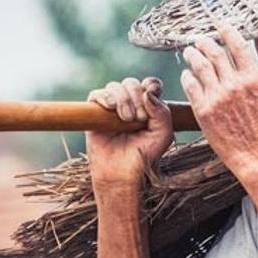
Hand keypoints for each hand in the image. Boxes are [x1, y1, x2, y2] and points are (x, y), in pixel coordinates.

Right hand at [86, 76, 172, 191]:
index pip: (150, 84)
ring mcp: (112, 108)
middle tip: (139, 118)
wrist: (121, 173)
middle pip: (131, 83)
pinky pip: (96, 94)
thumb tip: (147, 92)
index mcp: (148, 107)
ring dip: (123, 99)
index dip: (152, 85)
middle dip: (136, 96)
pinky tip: (111, 108)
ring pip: (115, 86)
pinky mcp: (95, 113)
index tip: (153, 94)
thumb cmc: (144, 156)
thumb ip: (162, 112)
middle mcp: (130, 104)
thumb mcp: (163, 135)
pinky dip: (105, 97)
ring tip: (126, 119)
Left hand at [181, 27, 257, 177]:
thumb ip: (256, 83)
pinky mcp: (204, 110)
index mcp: (253, 80)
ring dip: (193, 55)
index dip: (228, 32)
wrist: (256, 156)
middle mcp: (234, 85)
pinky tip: (187, 75)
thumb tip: (248, 69)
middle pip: (215, 53)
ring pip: (200, 66)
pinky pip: (191, 86)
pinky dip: (187, 77)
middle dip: (205, 42)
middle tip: (199, 39)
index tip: (221, 25)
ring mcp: (218, 97)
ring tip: (189, 52)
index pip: (238, 46)